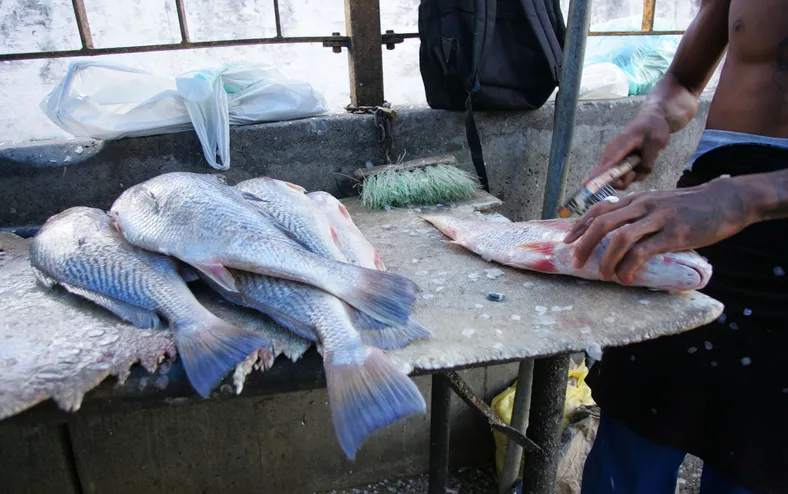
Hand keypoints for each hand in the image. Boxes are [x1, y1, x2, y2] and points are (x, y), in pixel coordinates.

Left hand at [561, 177, 756, 284]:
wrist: (724, 202)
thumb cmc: (688, 207)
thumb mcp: (657, 203)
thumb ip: (637, 214)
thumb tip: (615, 233)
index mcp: (636, 199)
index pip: (599, 209)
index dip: (580, 225)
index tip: (567, 241)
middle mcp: (642, 205)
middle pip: (603, 223)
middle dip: (585, 244)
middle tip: (577, 262)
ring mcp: (658, 219)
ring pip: (620, 238)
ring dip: (607, 260)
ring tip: (605, 275)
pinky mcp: (673, 234)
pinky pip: (643, 251)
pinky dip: (629, 266)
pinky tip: (626, 278)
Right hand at [582, 110, 670, 188]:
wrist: (653, 118)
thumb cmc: (653, 127)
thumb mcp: (656, 141)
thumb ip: (648, 160)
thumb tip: (639, 173)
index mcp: (618, 148)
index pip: (604, 166)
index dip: (594, 177)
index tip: (584, 185)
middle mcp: (613, 155)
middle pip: (610, 178)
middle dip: (624, 180)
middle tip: (636, 170)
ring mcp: (616, 159)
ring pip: (618, 178)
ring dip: (631, 176)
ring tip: (640, 161)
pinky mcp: (620, 161)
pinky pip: (624, 175)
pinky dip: (634, 173)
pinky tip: (640, 161)